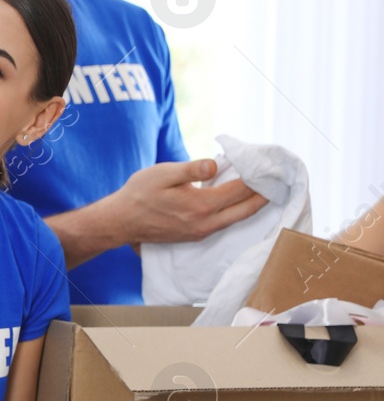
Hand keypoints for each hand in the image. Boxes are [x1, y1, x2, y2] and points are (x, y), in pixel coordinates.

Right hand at [112, 160, 268, 245]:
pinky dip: (239, 211)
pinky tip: (241, 202)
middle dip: (264, 195)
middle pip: (246, 209)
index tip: (269, 167)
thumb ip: (190, 169)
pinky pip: (226, 223)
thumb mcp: (161, 174)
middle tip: (279, 181)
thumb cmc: (138, 194)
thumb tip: (214, 164)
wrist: (121, 221)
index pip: (238, 190)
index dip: (256, 178)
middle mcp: (205, 222)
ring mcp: (202, 231)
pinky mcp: (196, 235)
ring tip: (266, 190)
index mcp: (200, 205)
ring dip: (254, 205)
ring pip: (238, 219)